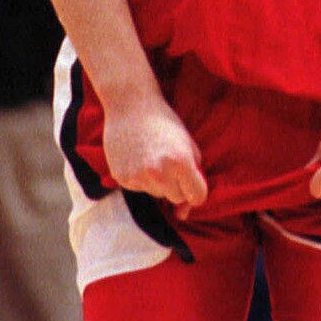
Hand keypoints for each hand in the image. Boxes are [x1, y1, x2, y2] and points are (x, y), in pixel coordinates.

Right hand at [103, 91, 207, 219]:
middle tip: (169, 159)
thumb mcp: (188, 144)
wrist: (131, 105)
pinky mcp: (122, 178)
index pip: (198, 197)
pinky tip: (138, 157)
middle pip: (177, 198)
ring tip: (152, 155)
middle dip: (177, 184)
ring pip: (158, 195)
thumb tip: (182, 215)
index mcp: (181, 162)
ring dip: (158, 182)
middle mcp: (160, 173)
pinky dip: (141, 178)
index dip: (196, 189)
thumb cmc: (165, 123)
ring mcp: (139, 177)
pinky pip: (139, 189)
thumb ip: (194, 177)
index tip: (191, 180)